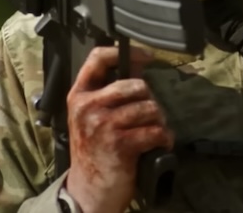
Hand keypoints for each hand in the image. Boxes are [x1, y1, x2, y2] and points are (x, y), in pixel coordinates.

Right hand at [63, 46, 172, 212]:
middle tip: (150, 115)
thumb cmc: (93, 151)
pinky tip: (159, 143)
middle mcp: (88, 107)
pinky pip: (155, 130)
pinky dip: (164, 138)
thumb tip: (138, 63)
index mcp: (79, 96)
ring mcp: (103, 125)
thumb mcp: (92, 117)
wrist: (88, 190)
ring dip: (159, 121)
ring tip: (154, 130)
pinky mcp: (119, 144)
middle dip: (150, 99)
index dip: (125, 52)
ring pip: (149, 107)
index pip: (97, 58)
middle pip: (135, 85)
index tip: (144, 56)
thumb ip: (110, 91)